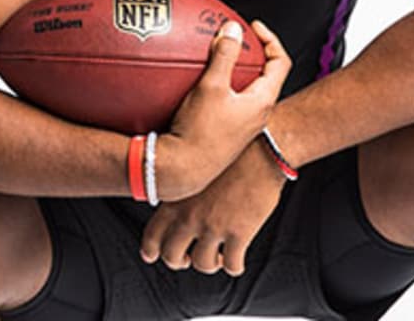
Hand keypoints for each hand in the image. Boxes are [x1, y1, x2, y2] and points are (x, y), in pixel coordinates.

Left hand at [141, 137, 287, 275]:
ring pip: (202, 264)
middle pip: (172, 256)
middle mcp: (190, 215)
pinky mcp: (240, 232)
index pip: (151, 234)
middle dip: (179, 261)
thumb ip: (181, 188)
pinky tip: (237, 260)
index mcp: (176, 198)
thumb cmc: (232, 150)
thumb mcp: (194, 166)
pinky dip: (234, 266)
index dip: (150, 250)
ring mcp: (214, 226)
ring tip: (218, 257)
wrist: (263, 147)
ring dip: (209, 264)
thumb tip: (173, 199)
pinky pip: (232, 264)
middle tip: (188, 258)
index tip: (153, 255)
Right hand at [158, 20, 289, 200]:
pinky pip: (230, 101)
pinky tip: (196, 83)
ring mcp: (243, 125)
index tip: (253, 27)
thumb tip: (233, 29)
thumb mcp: (211, 86)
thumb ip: (224, 55)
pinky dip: (220, 86)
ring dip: (235, 70)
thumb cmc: (199, 131)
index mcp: (262, 101)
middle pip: (265, 75)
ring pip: (246, 89)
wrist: (182, 170)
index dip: (271, 39)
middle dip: (252, 54)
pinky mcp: (227, 132)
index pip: (281, 62)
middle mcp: (257, 114)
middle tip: (236, 39)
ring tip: (216, 57)